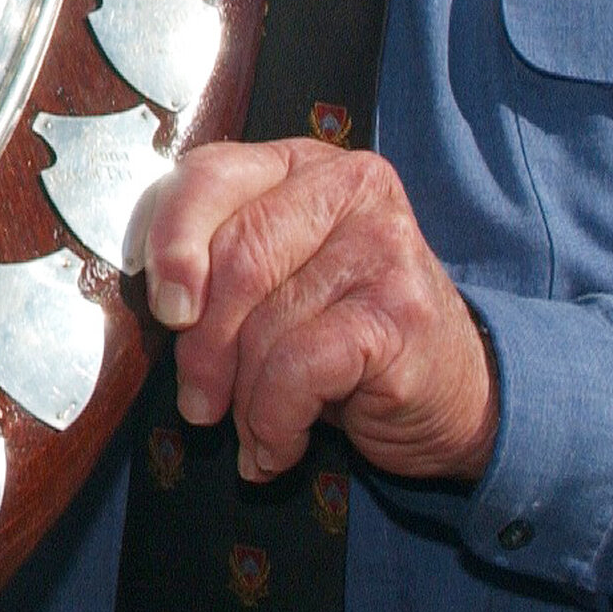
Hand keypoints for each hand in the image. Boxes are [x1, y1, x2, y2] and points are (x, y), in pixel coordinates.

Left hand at [145, 138, 495, 484]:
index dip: (169, 242)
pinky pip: (297, 370)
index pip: (210, 174)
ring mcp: (382, 246)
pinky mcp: (399, 312)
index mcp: (301, 164)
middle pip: (236, 255)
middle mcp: (348, 188)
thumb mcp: (276, 282)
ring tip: (250, 430)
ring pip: (263, 324)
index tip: (163, 310)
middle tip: (196, 402)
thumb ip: (216, 264)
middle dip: (202, 345)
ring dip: (241, 401)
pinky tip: (279, 446)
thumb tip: (156, 302)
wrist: (456, 394)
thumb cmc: (346, 333)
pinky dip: (274, 423)